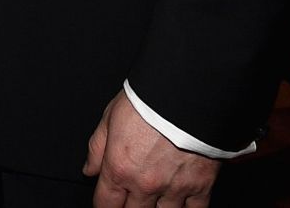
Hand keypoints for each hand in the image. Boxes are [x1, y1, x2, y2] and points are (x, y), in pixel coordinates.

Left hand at [84, 90, 219, 206]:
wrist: (186, 94)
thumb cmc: (148, 101)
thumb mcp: (110, 118)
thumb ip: (97, 148)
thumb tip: (89, 170)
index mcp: (119, 168)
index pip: (105, 204)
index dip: (104, 206)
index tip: (107, 203)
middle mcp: (145, 184)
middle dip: (129, 207)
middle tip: (131, 198)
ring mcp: (173, 188)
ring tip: (153, 198)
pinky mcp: (200, 186)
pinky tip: (179, 204)